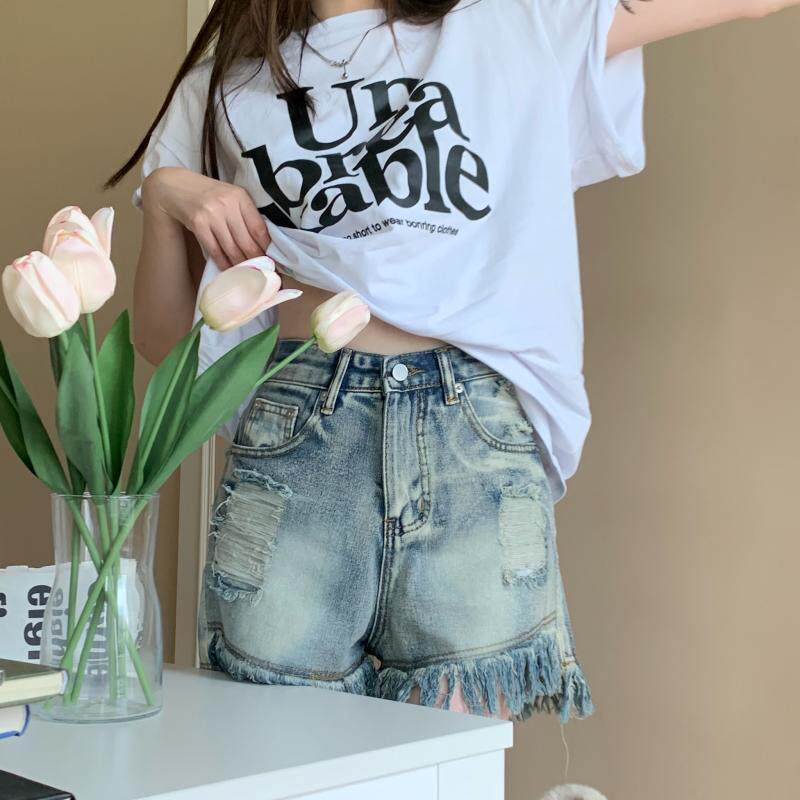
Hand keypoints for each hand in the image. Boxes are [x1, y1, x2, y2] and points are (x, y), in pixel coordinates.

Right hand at [142, 166, 269, 268]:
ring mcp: (211, 215)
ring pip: (231, 248)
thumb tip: (263, 243)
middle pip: (246, 241)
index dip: (266, 248)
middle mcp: (226, 204)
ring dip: (240, 264)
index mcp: (240, 196)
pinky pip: (215, 250)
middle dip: (255, 260)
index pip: (259, 228)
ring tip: (247, 274)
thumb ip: (246, 215)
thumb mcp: (230, 197)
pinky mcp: (198, 224)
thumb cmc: (210, 194)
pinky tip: (229, 269)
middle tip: (262, 272)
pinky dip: (223, 263)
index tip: (271, 259)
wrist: (176, 187)